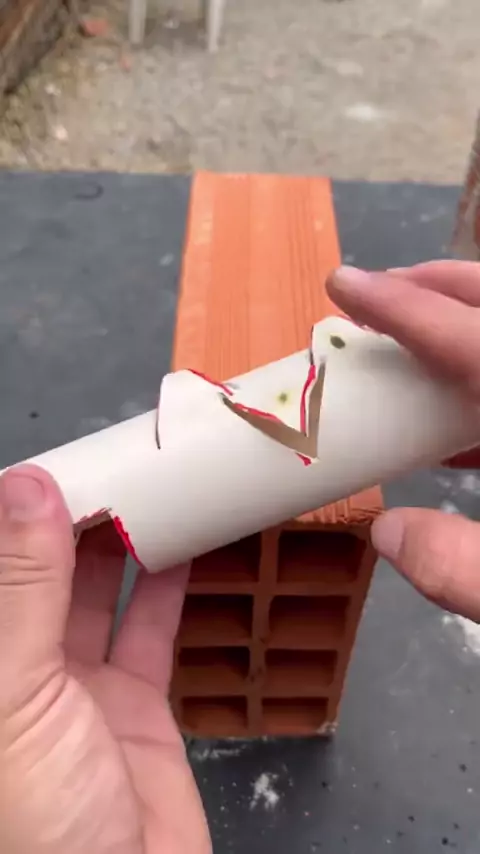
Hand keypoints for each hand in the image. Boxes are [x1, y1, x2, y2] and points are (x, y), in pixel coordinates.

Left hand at [0, 464, 209, 853]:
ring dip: (127, 545)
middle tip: (120, 461)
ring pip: (98, 594)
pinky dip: (169, 587)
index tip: (59, 459)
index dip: (18, 511)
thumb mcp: (17, 694)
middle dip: (78, 518)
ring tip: (156, 490)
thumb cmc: (39, 820)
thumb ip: (23, 589)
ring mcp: (77, 690)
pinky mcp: (135, 708)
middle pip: (44, 573)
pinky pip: (150, 632)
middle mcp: (19, 670)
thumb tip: (25, 485)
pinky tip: (185, 546)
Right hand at [327, 260, 479, 621]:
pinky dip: (478, 380)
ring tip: (404, 342)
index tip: (341, 283)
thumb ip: (462, 569)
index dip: (401, 308)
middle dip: (437, 287)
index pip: (471, 339)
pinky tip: (452, 423)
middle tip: (378, 293)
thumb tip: (388, 532)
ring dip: (458, 328)